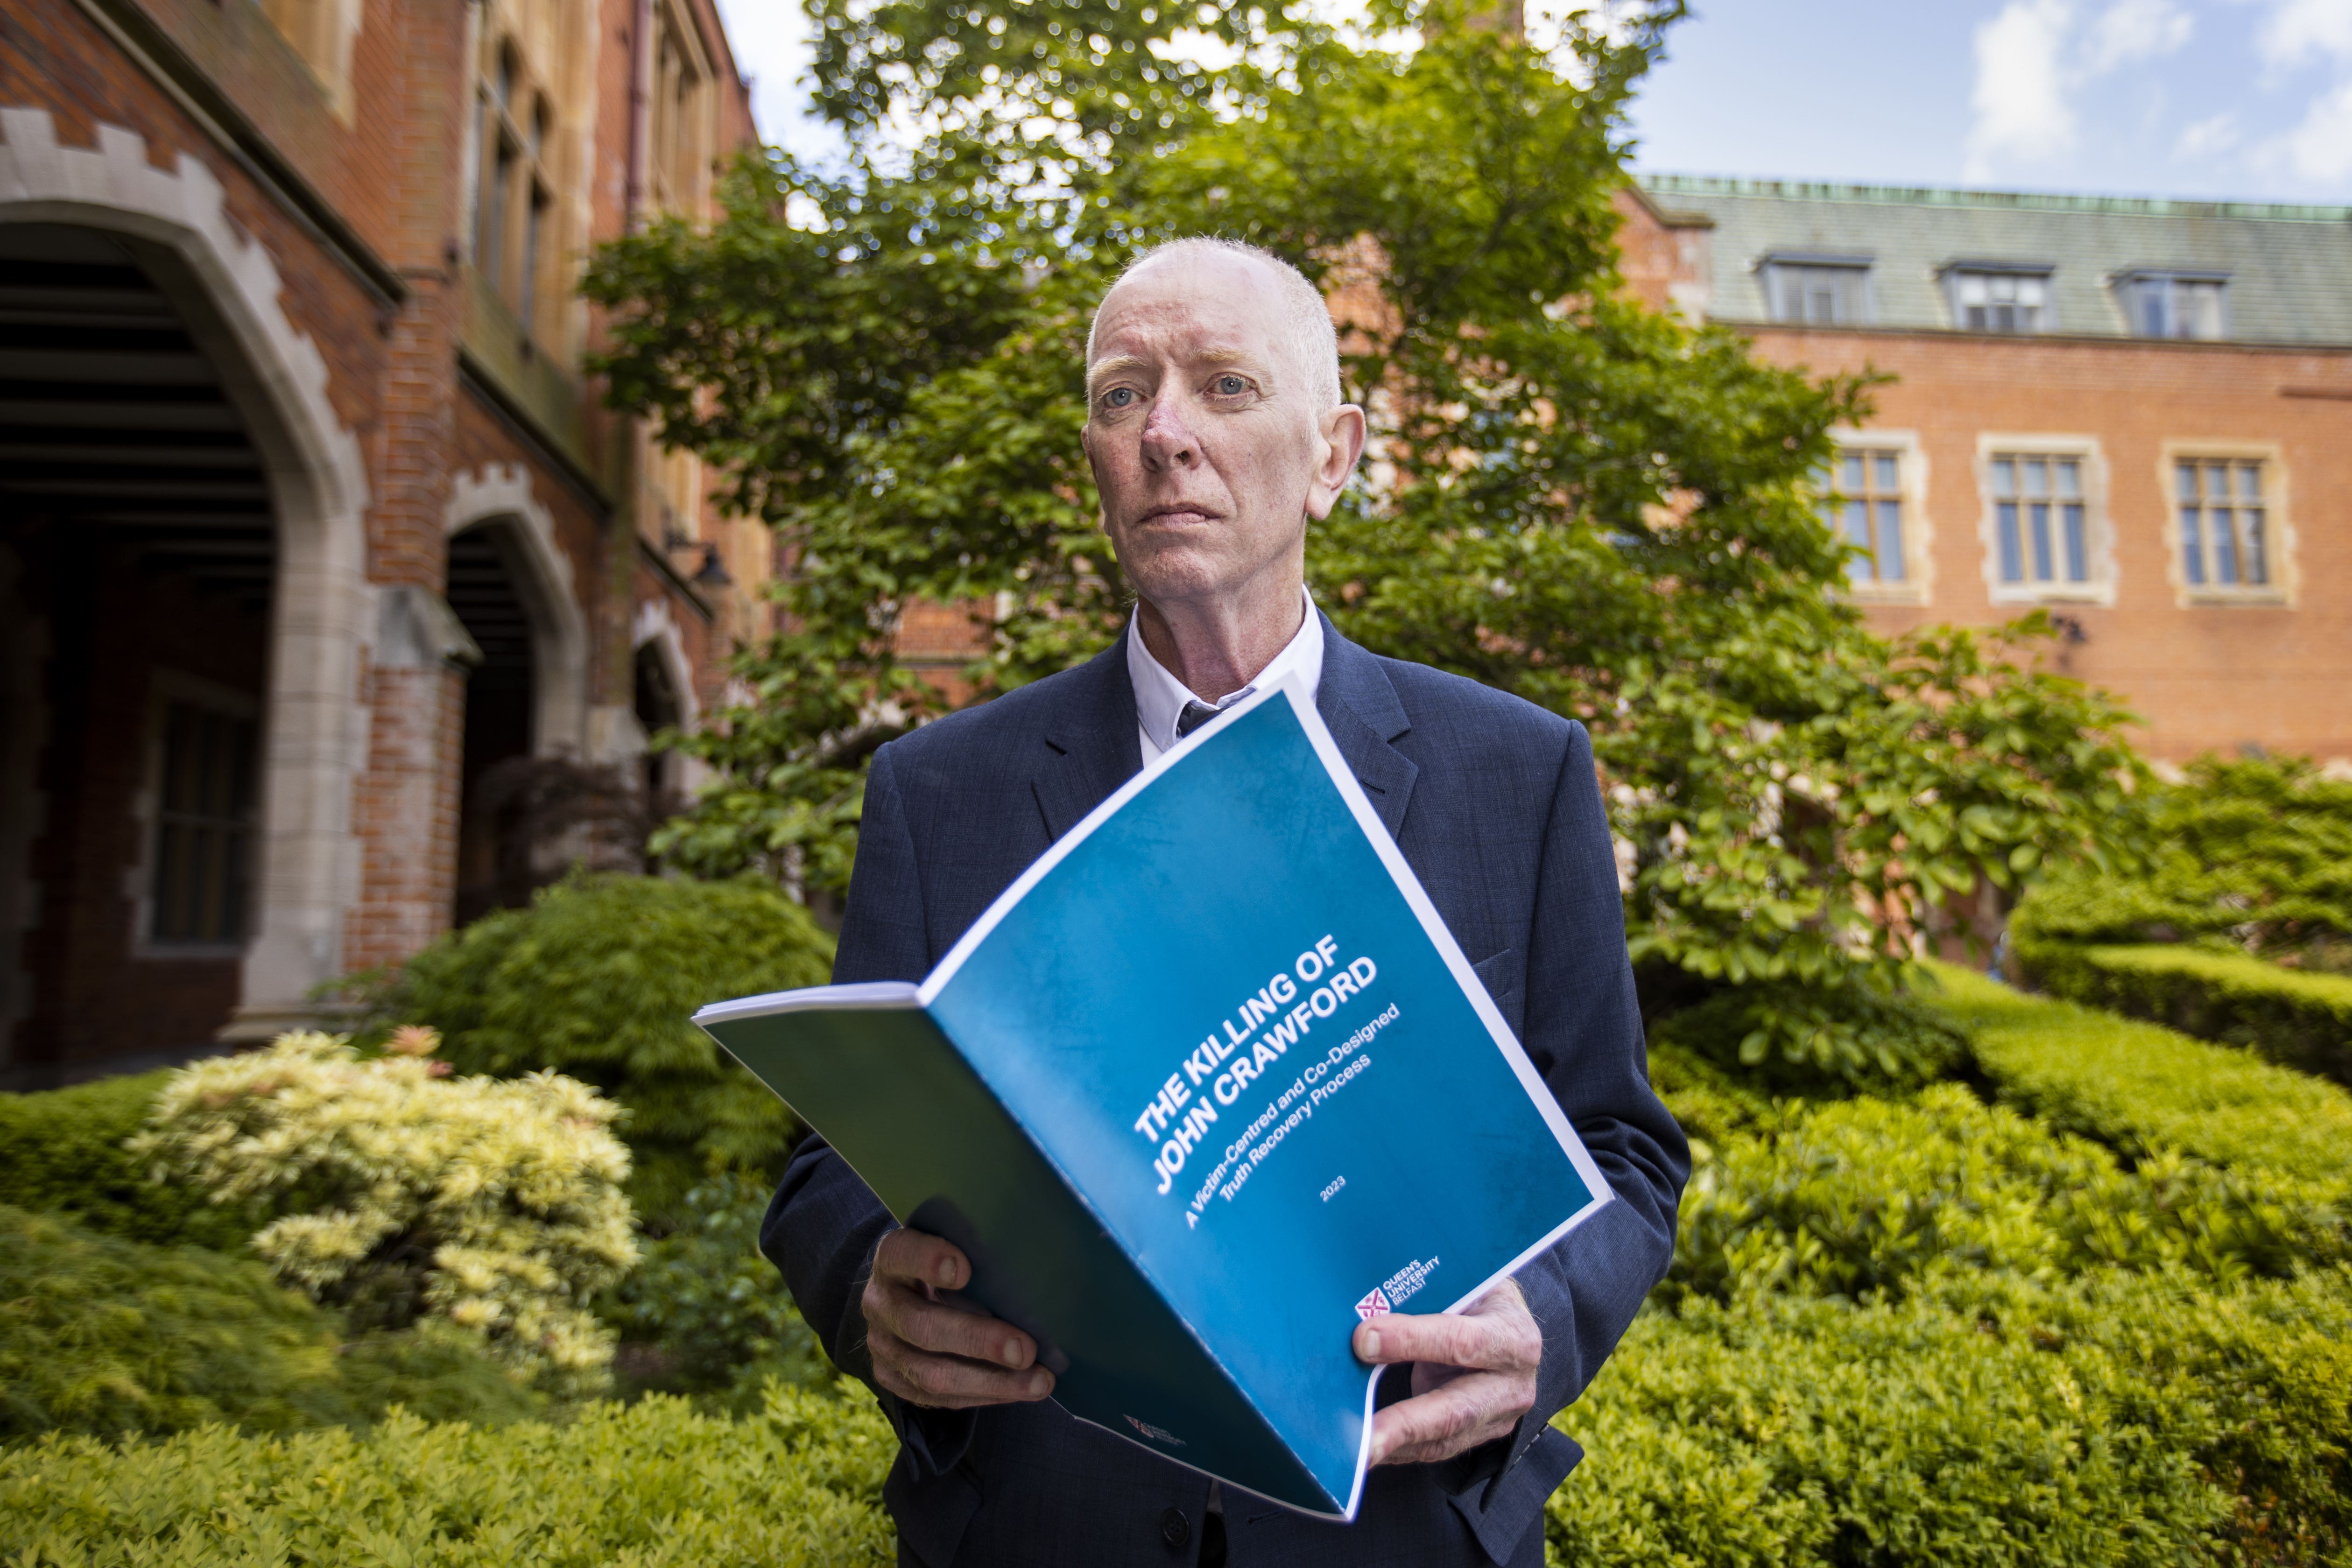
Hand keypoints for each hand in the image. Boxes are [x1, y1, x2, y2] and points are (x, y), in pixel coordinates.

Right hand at [861, 1227, 1056, 1409]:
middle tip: (1025, 1350)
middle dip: (978, 1341)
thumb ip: (978, 1257)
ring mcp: (882, 1347)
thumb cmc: (946, 1266)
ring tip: (1038, 1383)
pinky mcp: (893, 1380)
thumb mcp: (954, 1248)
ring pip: (931, 1374)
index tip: (965, 1269)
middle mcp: (880, 1303)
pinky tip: (1018, 1390)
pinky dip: (984, 1396)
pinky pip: (938, 1398)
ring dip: (991, 1382)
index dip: (928, 1260)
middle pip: (921, 1326)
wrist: (906, 1297)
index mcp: (891, 1259)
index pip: (901, 1253)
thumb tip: (1034, 1287)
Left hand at [1351, 1279, 1540, 1465]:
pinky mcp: (1483, 1434)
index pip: (1461, 1341)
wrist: (1510, 1326)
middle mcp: (1513, 1382)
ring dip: (1398, 1445)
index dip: (1412, 1340)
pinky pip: (1439, 1447)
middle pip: (1457, 1409)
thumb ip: (1423, 1300)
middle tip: (1366, 1436)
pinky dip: (1402, 1450)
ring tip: (1359, 1452)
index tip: (1363, 1341)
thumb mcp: (1463, 1286)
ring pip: (1446, 1437)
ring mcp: (1501, 1415)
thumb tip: (1363, 1311)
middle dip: (1407, 1424)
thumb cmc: (1479, 1297)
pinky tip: (1372, 1450)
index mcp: (1513, 1334)